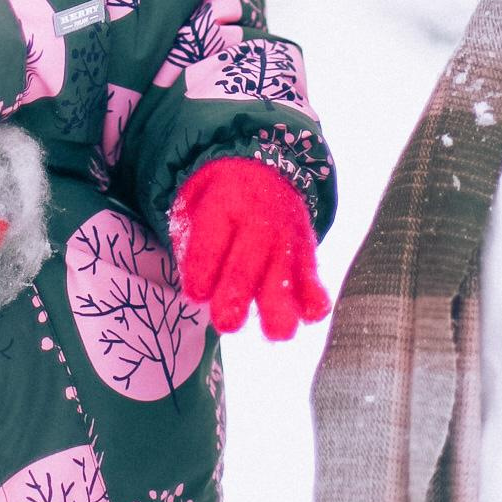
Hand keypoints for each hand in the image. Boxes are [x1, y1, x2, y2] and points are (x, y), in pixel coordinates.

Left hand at [170, 157, 329, 340]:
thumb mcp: (192, 202)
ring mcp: (285, 239)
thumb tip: (198, 292)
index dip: (202, 271)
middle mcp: (257, 222)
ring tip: (275, 331)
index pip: (210, 243)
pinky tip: (306, 315)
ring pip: (283, 277)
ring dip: (279, 308)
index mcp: (222, 204)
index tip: (196, 294)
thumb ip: (189, 243)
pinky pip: (312, 279)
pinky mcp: (305, 253)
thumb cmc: (220, 198)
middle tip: (226, 323)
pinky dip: (313, 299)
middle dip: (235, 297)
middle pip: (245, 266)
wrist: (265, 170)